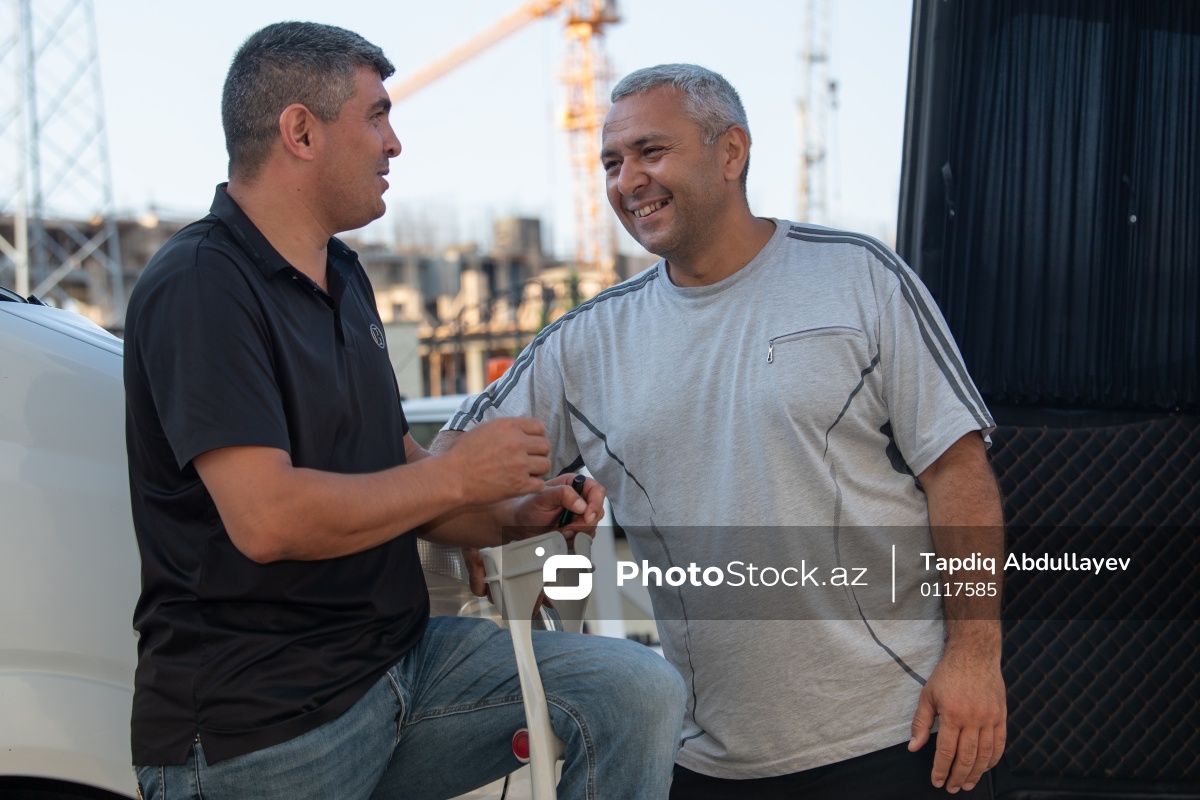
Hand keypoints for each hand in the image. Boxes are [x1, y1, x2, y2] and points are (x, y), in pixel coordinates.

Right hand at [442, 417, 550, 505]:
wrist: (452, 477)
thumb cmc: (464, 453)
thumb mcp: (485, 429)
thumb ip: (507, 427)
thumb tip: (524, 427)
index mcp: (509, 426)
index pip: (539, 427)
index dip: (536, 436)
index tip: (529, 444)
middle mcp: (517, 443)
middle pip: (546, 446)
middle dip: (538, 453)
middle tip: (527, 460)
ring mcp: (520, 464)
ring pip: (546, 464)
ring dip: (537, 469)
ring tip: (525, 472)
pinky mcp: (519, 485)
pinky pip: (540, 483)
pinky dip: (533, 485)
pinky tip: (522, 484)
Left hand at [461, 473, 605, 596]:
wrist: (518, 524)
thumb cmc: (526, 507)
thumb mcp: (542, 497)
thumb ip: (563, 495)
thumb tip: (582, 505)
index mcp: (574, 484)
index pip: (597, 491)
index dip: (595, 504)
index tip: (586, 516)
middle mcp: (580, 499)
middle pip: (597, 512)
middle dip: (582, 524)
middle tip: (566, 528)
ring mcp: (579, 516)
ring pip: (592, 527)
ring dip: (576, 533)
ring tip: (559, 532)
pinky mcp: (576, 530)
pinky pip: (584, 539)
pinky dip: (573, 541)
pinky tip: (560, 537)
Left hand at [908, 642, 1006, 792]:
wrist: (974, 655)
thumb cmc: (948, 674)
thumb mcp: (928, 696)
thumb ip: (921, 723)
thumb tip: (913, 747)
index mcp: (953, 714)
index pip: (947, 751)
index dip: (941, 769)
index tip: (937, 781)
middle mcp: (974, 718)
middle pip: (967, 757)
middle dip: (958, 777)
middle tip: (952, 788)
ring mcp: (990, 718)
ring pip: (985, 754)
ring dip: (976, 773)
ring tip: (968, 784)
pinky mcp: (1001, 715)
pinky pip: (1000, 744)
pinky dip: (993, 759)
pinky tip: (985, 768)